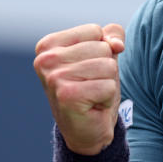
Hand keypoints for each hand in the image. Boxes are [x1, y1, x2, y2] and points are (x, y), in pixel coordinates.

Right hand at [34, 23, 125, 154]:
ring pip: (108, 66)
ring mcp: (54, 78)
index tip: (87, 70)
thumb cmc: (93, 87)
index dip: (100, 50)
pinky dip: (107, 97)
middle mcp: (45, 60)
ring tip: (92, 95)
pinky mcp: (67, 96)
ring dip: (107, 83)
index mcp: (48, 45)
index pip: (94, 31)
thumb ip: (112, 35)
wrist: (87, 130)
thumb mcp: (103, 54)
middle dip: (105, 68)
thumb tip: (117, 44)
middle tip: (91, 85)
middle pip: (102, 48)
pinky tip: (93, 106)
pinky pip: (108, 85)